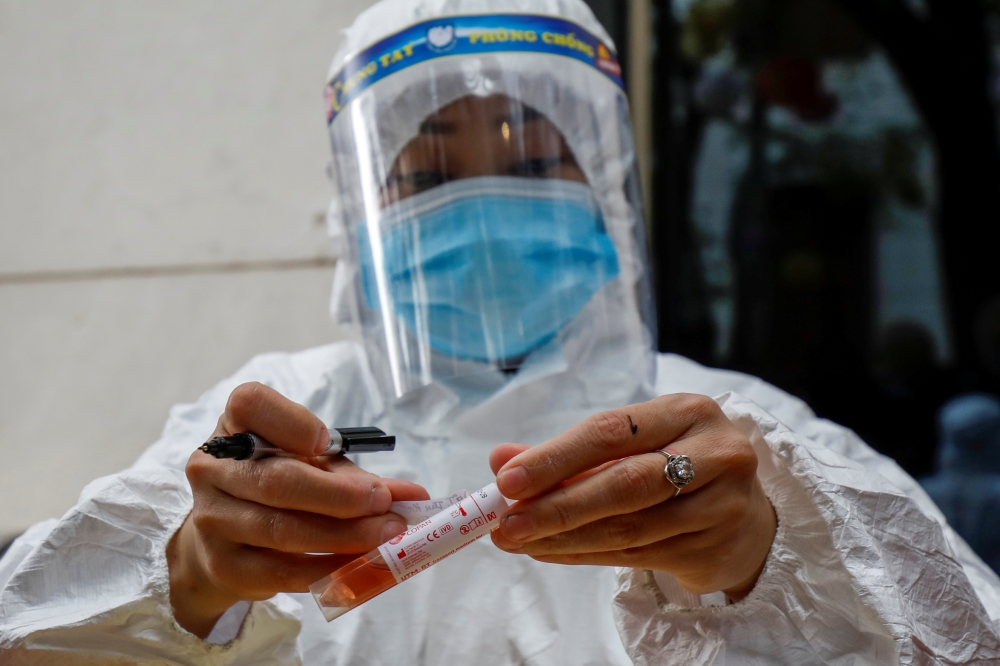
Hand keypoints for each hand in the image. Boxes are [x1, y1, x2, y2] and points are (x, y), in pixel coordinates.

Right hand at [168, 382, 427, 636]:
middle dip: (340, 496)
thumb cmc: (276, 486)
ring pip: (282, 530)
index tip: (326, 442)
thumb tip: (414, 496)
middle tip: (386, 504)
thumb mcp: (312, 467)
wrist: (221, 539)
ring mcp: (211, 518)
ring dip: (344, 536)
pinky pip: (280, 570)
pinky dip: (326, 569)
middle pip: (276, 480)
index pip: (251, 404)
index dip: (292, 423)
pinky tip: (358, 564)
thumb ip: (358, 476)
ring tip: (386, 535)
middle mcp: (212, 468)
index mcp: (234, 426)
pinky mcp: (222, 565)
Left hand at [490, 394, 775, 600]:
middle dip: (556, 505)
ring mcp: (720, 505)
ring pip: (627, 527)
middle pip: (624, 483)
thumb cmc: (676, 465)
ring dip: (562, 537)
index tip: (508, 480)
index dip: (557, 457)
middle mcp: (714, 454)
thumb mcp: (634, 443)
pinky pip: (634, 555)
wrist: (747, 515)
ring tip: (517, 540)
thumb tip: (500, 459)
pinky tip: (549, 552)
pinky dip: (583, 554)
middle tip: (506, 522)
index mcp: (688, 411)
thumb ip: (568, 452)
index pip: (613, 432)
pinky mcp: (714, 548)